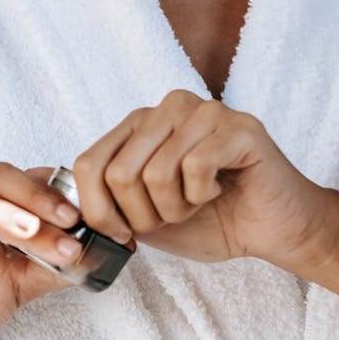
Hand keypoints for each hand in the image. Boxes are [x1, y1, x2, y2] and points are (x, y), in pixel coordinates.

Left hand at [73, 90, 338, 293]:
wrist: (272, 230)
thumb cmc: (212, 220)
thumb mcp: (145, 215)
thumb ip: (109, 203)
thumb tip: (66, 209)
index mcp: (140, 123)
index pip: (88, 164)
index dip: (99, 212)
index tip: (125, 232)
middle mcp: (169, 107)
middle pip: (120, 174)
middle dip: (144, 216)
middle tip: (175, 217)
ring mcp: (205, 111)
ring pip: (156, 174)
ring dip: (176, 208)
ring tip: (199, 202)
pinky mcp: (238, 126)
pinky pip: (195, 168)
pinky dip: (203, 196)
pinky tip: (220, 190)